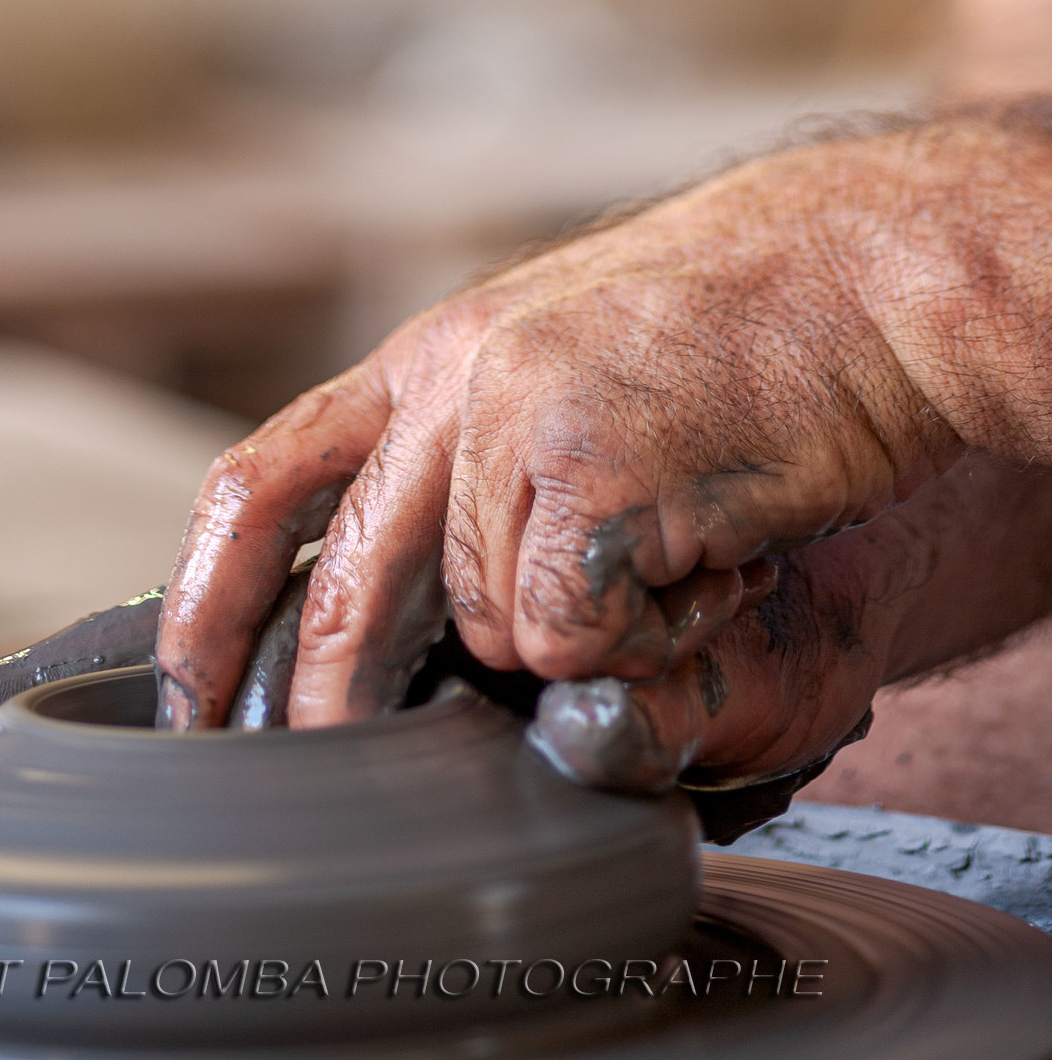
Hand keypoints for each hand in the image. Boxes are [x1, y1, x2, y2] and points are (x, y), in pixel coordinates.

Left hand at [157, 112, 1051, 732]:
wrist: (873, 271)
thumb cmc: (750, 338)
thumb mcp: (564, 371)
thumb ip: (473, 467)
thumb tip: (418, 610)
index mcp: (429, 356)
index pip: (262, 480)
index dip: (203, 605)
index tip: (186, 705)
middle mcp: (448, 378)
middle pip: (347, 590)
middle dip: (334, 715)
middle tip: (343, 789)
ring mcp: (511, 419)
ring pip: (493, 629)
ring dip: (589, 639)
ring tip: (680, 563)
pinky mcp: (586, 472)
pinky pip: (575, 635)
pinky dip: (653, 634)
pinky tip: (713, 558)